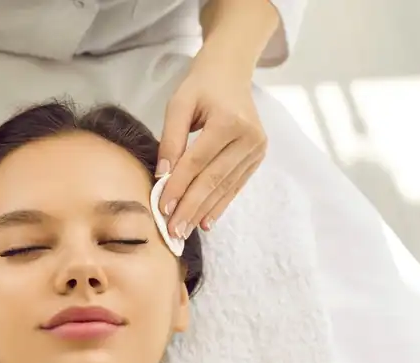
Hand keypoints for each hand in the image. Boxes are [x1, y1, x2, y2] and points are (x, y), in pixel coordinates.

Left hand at [156, 52, 266, 238]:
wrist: (231, 73)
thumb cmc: (200, 87)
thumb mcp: (178, 105)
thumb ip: (170, 140)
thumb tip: (162, 176)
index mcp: (229, 121)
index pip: (197, 162)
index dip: (179, 187)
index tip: (162, 209)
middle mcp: (249, 137)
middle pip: (213, 179)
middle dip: (190, 208)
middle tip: (173, 232)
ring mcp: (257, 148)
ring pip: (224, 187)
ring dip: (203, 211)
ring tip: (184, 231)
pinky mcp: (258, 157)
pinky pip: (235, 186)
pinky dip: (219, 205)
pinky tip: (205, 222)